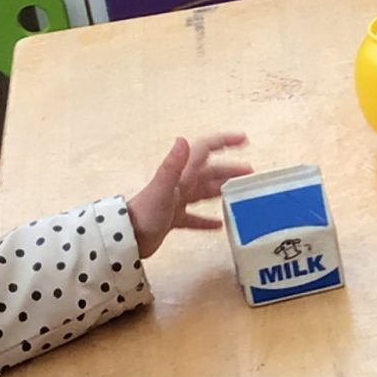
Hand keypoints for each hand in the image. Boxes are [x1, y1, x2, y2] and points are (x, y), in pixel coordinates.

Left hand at [127, 132, 251, 258]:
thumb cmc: (145, 213)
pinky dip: (207, 220)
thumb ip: (173, 165)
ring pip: (204, 192)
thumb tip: (183, 139)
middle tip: (250, 173)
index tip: (244, 140)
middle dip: (229, 169)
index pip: (204, 150)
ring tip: (240, 195)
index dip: (224, 142)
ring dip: (222, 190)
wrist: (126, 238)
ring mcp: (177, 202)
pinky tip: (219, 226)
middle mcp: (181, 184)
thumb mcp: (162, 188)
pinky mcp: (173, 219)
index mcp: (181, 175)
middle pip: (209, 172)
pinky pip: (194, 217)